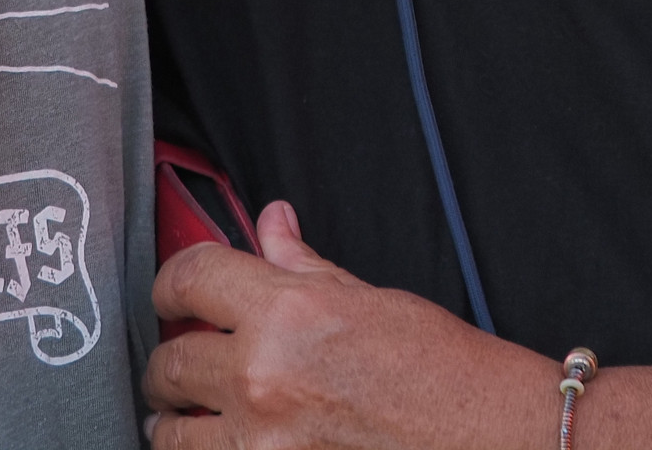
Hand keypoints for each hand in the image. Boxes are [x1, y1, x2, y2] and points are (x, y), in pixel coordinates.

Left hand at [145, 201, 549, 449]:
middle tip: (177, 367)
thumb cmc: (439, 367)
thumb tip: (270, 223)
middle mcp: (264, 375)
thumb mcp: (366, 297)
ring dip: (176, 422)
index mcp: (287, 311)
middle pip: (170, 362)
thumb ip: (300, 264)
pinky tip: (225, 441)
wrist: (484, 433)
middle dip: (167, 363)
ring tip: (186, 417)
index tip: (170, 296)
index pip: (190, 277)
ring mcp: (264, 441)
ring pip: (173, 434)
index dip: (170, 283)